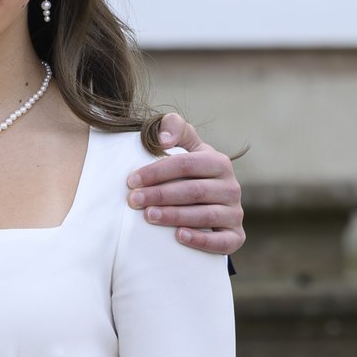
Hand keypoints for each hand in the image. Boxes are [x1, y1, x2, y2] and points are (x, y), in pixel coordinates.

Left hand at [126, 112, 244, 254]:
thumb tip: (164, 140)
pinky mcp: (236, 236)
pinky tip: (179, 236)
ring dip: (175, 216)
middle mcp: (232, 187)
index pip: (186, 164)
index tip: (131, 180)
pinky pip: (223, 242)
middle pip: (193, 191)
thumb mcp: (183, 142)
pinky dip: (202, 240)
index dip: (156, 172)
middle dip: (160, 195)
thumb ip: (173, 126)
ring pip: (206, 215)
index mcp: (218, 162)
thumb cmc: (187, 167)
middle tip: (134, 200)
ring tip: (149, 216)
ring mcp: (235, 212)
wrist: (206, 199)